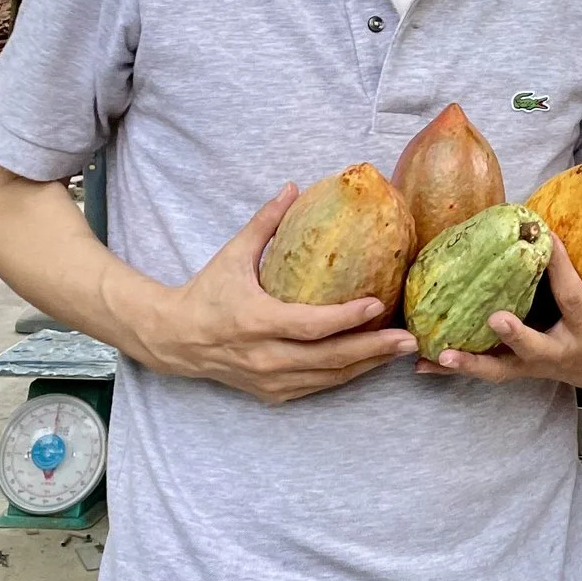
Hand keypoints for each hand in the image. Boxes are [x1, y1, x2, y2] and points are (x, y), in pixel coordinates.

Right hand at [130, 185, 417, 402]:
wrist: (173, 339)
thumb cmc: (206, 292)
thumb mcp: (233, 254)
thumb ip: (265, 223)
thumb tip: (293, 187)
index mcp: (256, 322)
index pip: (310, 325)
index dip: (346, 318)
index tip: (378, 304)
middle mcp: (265, 357)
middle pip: (329, 360)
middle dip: (373, 350)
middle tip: (408, 339)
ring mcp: (269, 380)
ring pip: (327, 379)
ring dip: (366, 366)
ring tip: (399, 351)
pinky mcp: (271, 393)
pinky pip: (316, 387)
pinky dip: (343, 376)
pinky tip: (368, 363)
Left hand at [425, 209, 581, 388]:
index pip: (572, 296)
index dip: (560, 268)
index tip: (546, 240)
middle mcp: (561, 352)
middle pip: (536, 346)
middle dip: (515, 335)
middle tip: (494, 318)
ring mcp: (537, 366)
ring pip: (502, 370)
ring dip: (471, 364)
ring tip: (440, 354)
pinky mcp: (520, 372)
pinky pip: (487, 374)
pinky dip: (458, 370)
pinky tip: (425, 364)